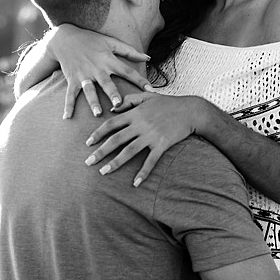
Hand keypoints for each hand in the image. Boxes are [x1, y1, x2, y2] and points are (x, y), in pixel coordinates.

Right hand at [46, 25, 150, 117]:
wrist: (64, 38)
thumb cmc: (91, 40)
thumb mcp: (111, 42)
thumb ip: (130, 51)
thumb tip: (148, 58)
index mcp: (108, 60)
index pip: (127, 71)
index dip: (139, 80)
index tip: (150, 90)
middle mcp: (96, 68)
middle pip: (106, 82)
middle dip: (112, 93)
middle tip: (118, 104)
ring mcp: (83, 75)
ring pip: (89, 90)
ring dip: (93, 102)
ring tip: (97, 113)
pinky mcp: (72, 79)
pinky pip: (69, 94)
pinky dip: (68, 106)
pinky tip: (67, 117)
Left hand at [85, 94, 203, 186]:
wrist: (191, 110)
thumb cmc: (169, 103)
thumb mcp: (147, 96)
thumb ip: (129, 101)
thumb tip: (113, 109)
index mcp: (135, 113)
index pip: (111, 124)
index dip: (98, 134)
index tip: (87, 143)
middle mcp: (140, 124)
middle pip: (116, 139)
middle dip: (100, 151)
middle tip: (88, 162)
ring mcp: (151, 135)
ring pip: (129, 151)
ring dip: (115, 163)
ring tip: (103, 172)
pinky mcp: (162, 144)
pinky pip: (151, 160)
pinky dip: (143, 172)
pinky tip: (135, 183)